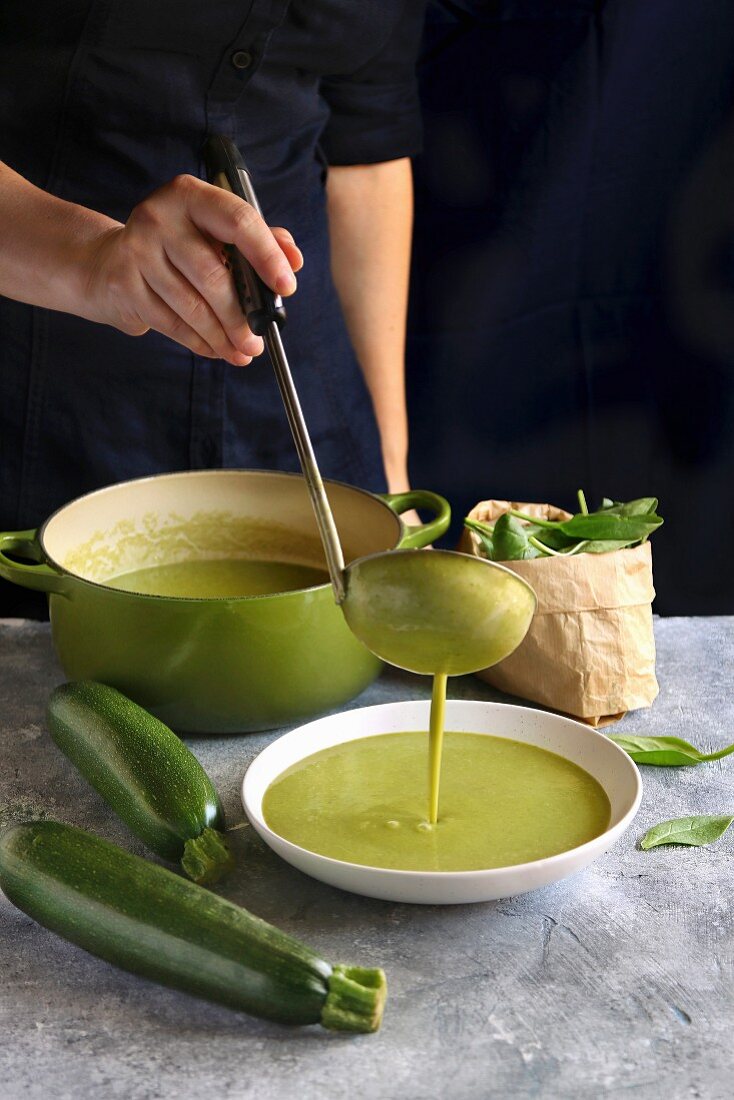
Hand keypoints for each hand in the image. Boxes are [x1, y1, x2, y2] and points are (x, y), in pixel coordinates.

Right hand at [78, 174, 302, 364]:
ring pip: (193, 306)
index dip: (266, 257)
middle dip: (241, 316)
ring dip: (222, 336)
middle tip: (258, 340)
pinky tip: (215, 350)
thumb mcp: (215, 231)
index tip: (286, 288)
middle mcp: (159, 217)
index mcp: (190, 195)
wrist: (110, 262)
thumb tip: (293, 260)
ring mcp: (137, 250)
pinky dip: (199, 342)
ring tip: (242, 352)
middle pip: (213, 274)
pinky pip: (172, 323)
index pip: (238, 221)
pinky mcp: (124, 284)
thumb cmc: (177, 246)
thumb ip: (258, 239)